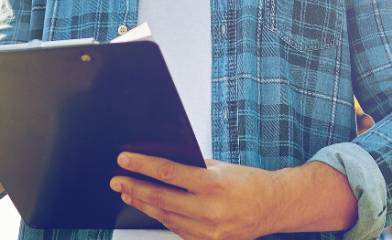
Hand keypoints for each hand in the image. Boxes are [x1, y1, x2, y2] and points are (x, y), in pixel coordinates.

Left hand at [110, 153, 276, 239]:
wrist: (273, 207)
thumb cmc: (249, 183)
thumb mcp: (221, 167)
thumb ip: (193, 168)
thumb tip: (162, 165)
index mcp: (213, 184)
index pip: (168, 173)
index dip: (142, 166)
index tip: (125, 160)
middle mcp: (209, 209)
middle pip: (161, 198)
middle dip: (135, 188)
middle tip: (117, 181)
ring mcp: (208, 230)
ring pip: (165, 216)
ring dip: (143, 204)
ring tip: (128, 194)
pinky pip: (178, 229)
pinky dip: (163, 218)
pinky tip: (152, 208)